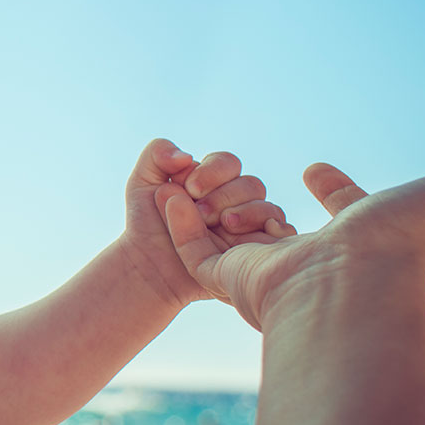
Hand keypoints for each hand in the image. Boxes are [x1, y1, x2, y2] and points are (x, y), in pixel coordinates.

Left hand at [120, 139, 287, 305]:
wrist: (150, 269)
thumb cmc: (147, 226)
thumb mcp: (142, 184)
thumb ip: (157, 154)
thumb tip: (186, 155)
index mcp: (213, 182)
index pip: (228, 163)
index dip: (212, 171)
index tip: (189, 187)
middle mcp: (235, 202)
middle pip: (251, 185)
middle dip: (225, 196)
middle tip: (202, 213)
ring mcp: (249, 227)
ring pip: (269, 208)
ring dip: (246, 213)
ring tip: (222, 225)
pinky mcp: (258, 251)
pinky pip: (283, 235)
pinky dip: (271, 231)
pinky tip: (245, 236)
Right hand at [166, 163, 424, 329]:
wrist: (356, 278)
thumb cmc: (397, 243)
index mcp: (356, 249)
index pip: (342, 215)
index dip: (331, 192)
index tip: (316, 173)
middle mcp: (309, 266)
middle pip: (273, 226)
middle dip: (250, 200)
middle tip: (234, 173)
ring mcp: (265, 276)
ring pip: (225, 237)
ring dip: (206, 206)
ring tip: (191, 179)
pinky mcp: (227, 281)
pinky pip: (193, 250)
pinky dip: (178, 224)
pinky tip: (172, 196)